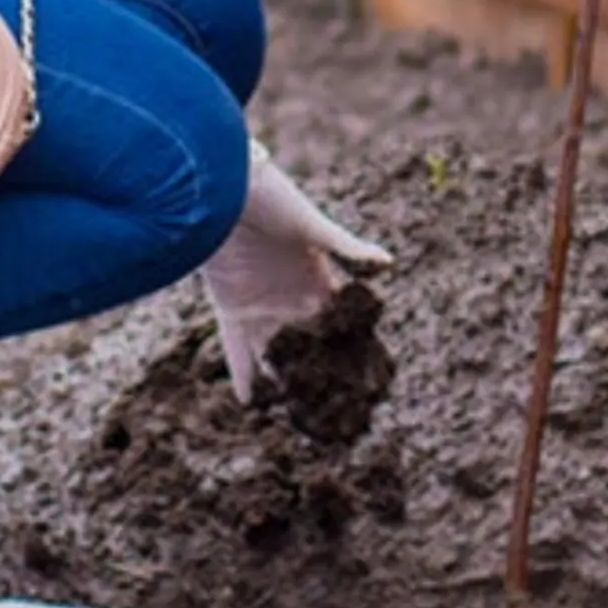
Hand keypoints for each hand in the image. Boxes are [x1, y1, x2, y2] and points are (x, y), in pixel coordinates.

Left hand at [200, 142, 391, 405]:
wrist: (220, 187)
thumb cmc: (272, 197)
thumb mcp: (310, 224)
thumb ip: (346, 248)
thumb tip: (387, 262)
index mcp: (319, 279)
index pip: (342, 322)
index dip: (356, 350)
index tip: (373, 382)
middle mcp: (293, 298)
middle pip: (312, 346)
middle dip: (324, 377)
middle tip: (339, 414)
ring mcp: (263, 306)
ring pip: (278, 356)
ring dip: (286, 384)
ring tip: (299, 419)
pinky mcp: (233, 309)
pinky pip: (238, 351)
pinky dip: (243, 375)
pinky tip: (249, 403)